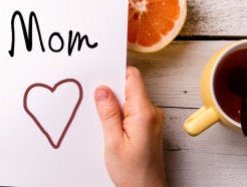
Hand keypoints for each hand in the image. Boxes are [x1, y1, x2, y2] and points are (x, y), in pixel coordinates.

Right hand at [94, 66, 165, 186]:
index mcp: (144, 113)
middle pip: (129, 87)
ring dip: (113, 105)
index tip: (99, 76)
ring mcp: (150, 119)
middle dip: (110, 92)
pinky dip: (118, 114)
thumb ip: (108, 113)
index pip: (132, 77)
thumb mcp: (113, 142)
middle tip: (95, 103)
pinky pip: (131, 110)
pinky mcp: (147, 126)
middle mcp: (151, 113)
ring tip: (102, 121)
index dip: (114, 73)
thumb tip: (102, 90)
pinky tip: (109, 127)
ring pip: (128, 99)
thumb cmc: (133, 173)